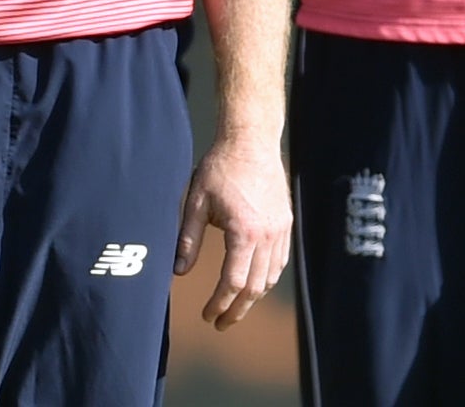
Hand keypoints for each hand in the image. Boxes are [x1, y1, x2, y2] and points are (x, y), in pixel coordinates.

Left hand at [174, 136, 292, 329]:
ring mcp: (280, 230)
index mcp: (244, 232)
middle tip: (220, 323)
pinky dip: (268, 278)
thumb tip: (178, 270)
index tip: (207, 316)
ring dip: (253, 297)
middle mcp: (268, 236)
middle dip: (237, 309)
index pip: (233, 282)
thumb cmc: (220, 167)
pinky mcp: (286, 224)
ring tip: (235, 307)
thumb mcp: (196, 201)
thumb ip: (188, 238)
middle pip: (255, 287)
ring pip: (271, 277)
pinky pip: (281, 261)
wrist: (251, 141)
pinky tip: (255, 283)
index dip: (220, 303)